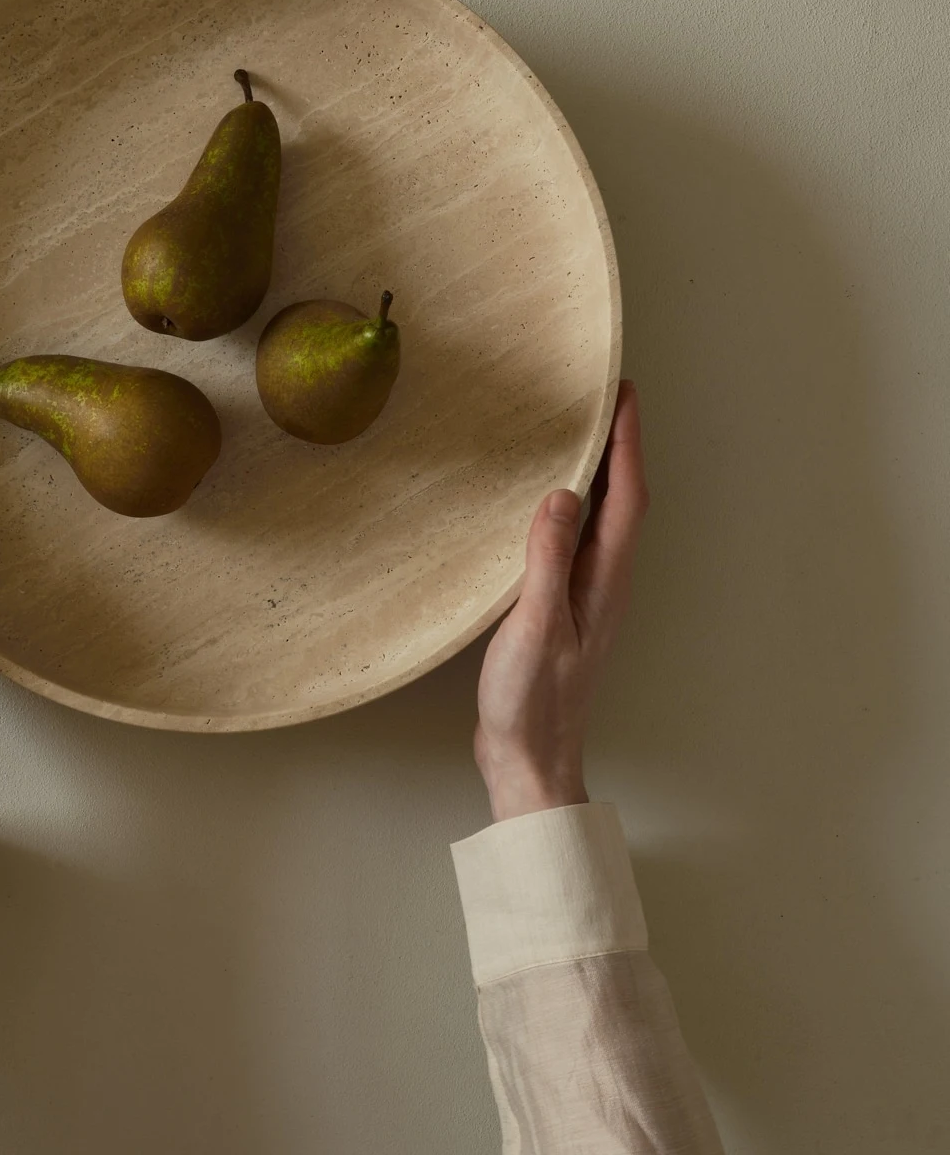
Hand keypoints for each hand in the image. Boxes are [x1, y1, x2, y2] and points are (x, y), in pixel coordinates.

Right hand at [475, 380, 648, 820]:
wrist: (528, 761)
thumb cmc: (532, 701)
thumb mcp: (535, 625)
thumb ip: (547, 560)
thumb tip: (563, 495)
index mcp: (604, 581)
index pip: (626, 497)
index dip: (627, 442)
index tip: (622, 393)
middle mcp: (604, 582)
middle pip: (622, 500)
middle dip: (618, 445)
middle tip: (602, 397)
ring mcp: (586, 595)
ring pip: (602, 518)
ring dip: (598, 472)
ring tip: (579, 432)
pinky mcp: (563, 606)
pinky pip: (578, 538)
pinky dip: (573, 504)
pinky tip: (547, 500)